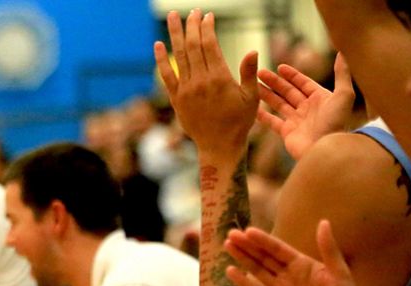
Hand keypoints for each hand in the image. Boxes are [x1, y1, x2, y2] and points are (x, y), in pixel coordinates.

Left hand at [154, 9, 258, 159]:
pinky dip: (161, 59)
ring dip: (174, 35)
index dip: (207, 28)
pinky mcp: (176, 99)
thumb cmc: (240, 122)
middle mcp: (200, 82)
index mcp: (220, 79)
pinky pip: (166, 76)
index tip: (207, 16)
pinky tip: (158, 45)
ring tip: (172, 17)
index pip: (210, 46)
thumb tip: (252, 51)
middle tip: (192, 12)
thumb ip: (250, 73)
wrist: (219, 146)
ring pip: (178, 57)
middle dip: (191, 26)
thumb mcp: (252, 98)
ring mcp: (186, 90)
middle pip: (192, 47)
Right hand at [223, 220, 369, 285]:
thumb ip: (329, 249)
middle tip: (230, 234)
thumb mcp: (340, 273)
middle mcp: (289, 275)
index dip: (263, 240)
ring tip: (228, 246)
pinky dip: (243, 283)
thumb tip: (323, 222)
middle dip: (247, 246)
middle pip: (264, 257)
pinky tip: (231, 271)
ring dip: (242, 258)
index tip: (248, 230)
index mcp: (304, 265)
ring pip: (257, 271)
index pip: (279, 249)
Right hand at [257, 54, 355, 159]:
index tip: (279, 67)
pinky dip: (262, 115)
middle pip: (288, 92)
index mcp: (320, 98)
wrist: (324, 148)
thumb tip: (343, 52)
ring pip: (278, 104)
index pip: (303, 83)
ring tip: (253, 85)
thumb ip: (342, 74)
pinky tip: (252, 107)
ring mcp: (296, 121)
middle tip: (259, 72)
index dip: (292, 75)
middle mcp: (308, 109)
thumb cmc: (335, 122)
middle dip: (274, 82)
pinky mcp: (287, 133)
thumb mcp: (343, 95)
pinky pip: (272, 121)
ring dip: (266, 95)